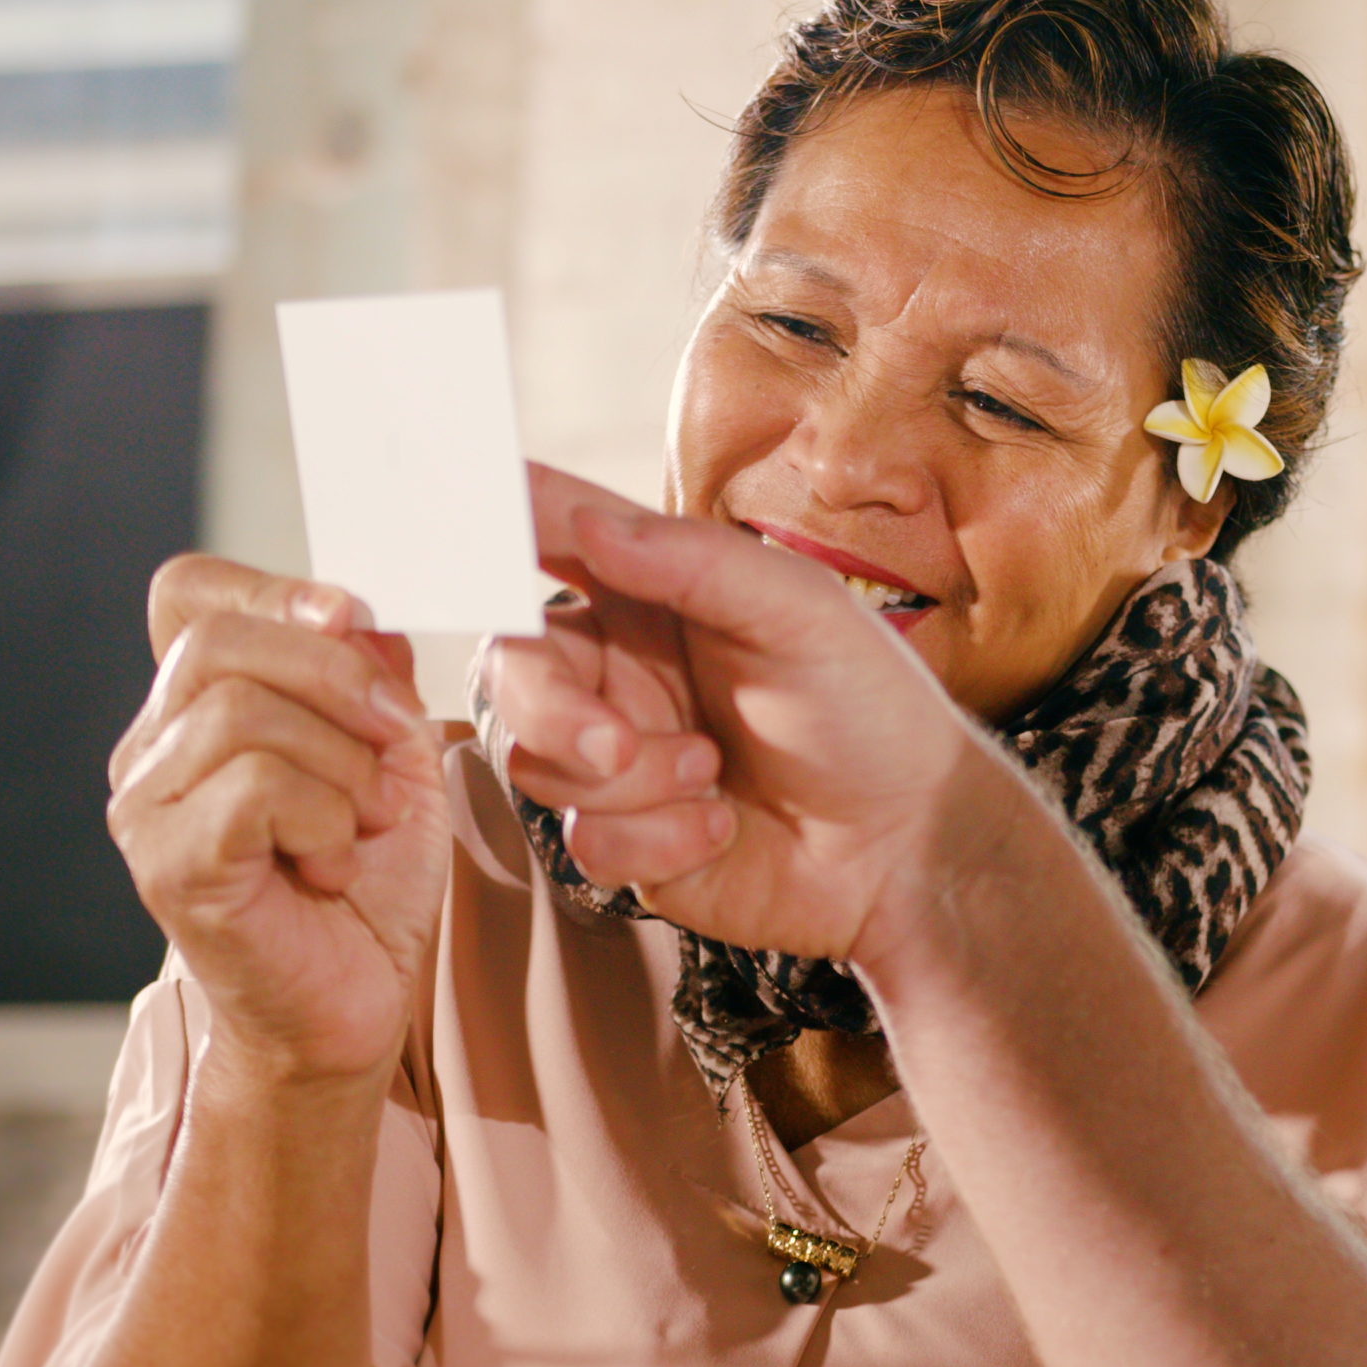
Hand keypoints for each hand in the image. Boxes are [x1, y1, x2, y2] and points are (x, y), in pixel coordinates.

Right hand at [106, 555, 451, 1086]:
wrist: (354, 1000)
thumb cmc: (365, 879)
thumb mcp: (391, 751)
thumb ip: (370, 672)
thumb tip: (358, 610)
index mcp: (194, 705)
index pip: (190, 593)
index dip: (273, 588)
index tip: (350, 619)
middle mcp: (150, 749)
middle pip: (221, 641)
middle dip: (337, 679)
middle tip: (392, 743)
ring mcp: (147, 808)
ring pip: (244, 714)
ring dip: (344, 766)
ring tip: (360, 824)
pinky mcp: (169, 865)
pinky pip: (255, 788)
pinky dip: (325, 818)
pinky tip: (331, 863)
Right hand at [485, 465, 981, 970]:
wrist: (908, 845)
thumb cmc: (869, 712)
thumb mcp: (799, 611)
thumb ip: (691, 560)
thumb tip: (586, 521)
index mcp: (653, 594)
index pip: (549, 543)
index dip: (491, 526)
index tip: (457, 523)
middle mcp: (619, 671)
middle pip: (511, 668)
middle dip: (553, 708)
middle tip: (614, 740)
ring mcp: (616, 758)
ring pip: (533, 760)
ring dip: (629, 778)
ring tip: (713, 772)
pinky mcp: (627, 841)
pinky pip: (585, 839)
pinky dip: (657, 837)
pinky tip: (724, 827)